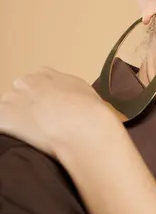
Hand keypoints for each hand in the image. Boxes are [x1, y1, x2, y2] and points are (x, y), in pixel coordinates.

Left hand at [0, 67, 120, 157]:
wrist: (81, 126)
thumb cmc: (89, 110)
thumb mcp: (84, 91)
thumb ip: (68, 90)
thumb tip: (67, 99)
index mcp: (45, 73)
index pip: (36, 83)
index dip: (42, 97)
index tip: (49, 108)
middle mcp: (25, 82)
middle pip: (20, 94)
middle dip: (27, 106)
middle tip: (42, 122)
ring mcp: (11, 100)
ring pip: (9, 110)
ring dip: (18, 120)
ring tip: (36, 134)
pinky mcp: (2, 118)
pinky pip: (3, 126)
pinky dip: (11, 132)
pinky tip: (27, 139)